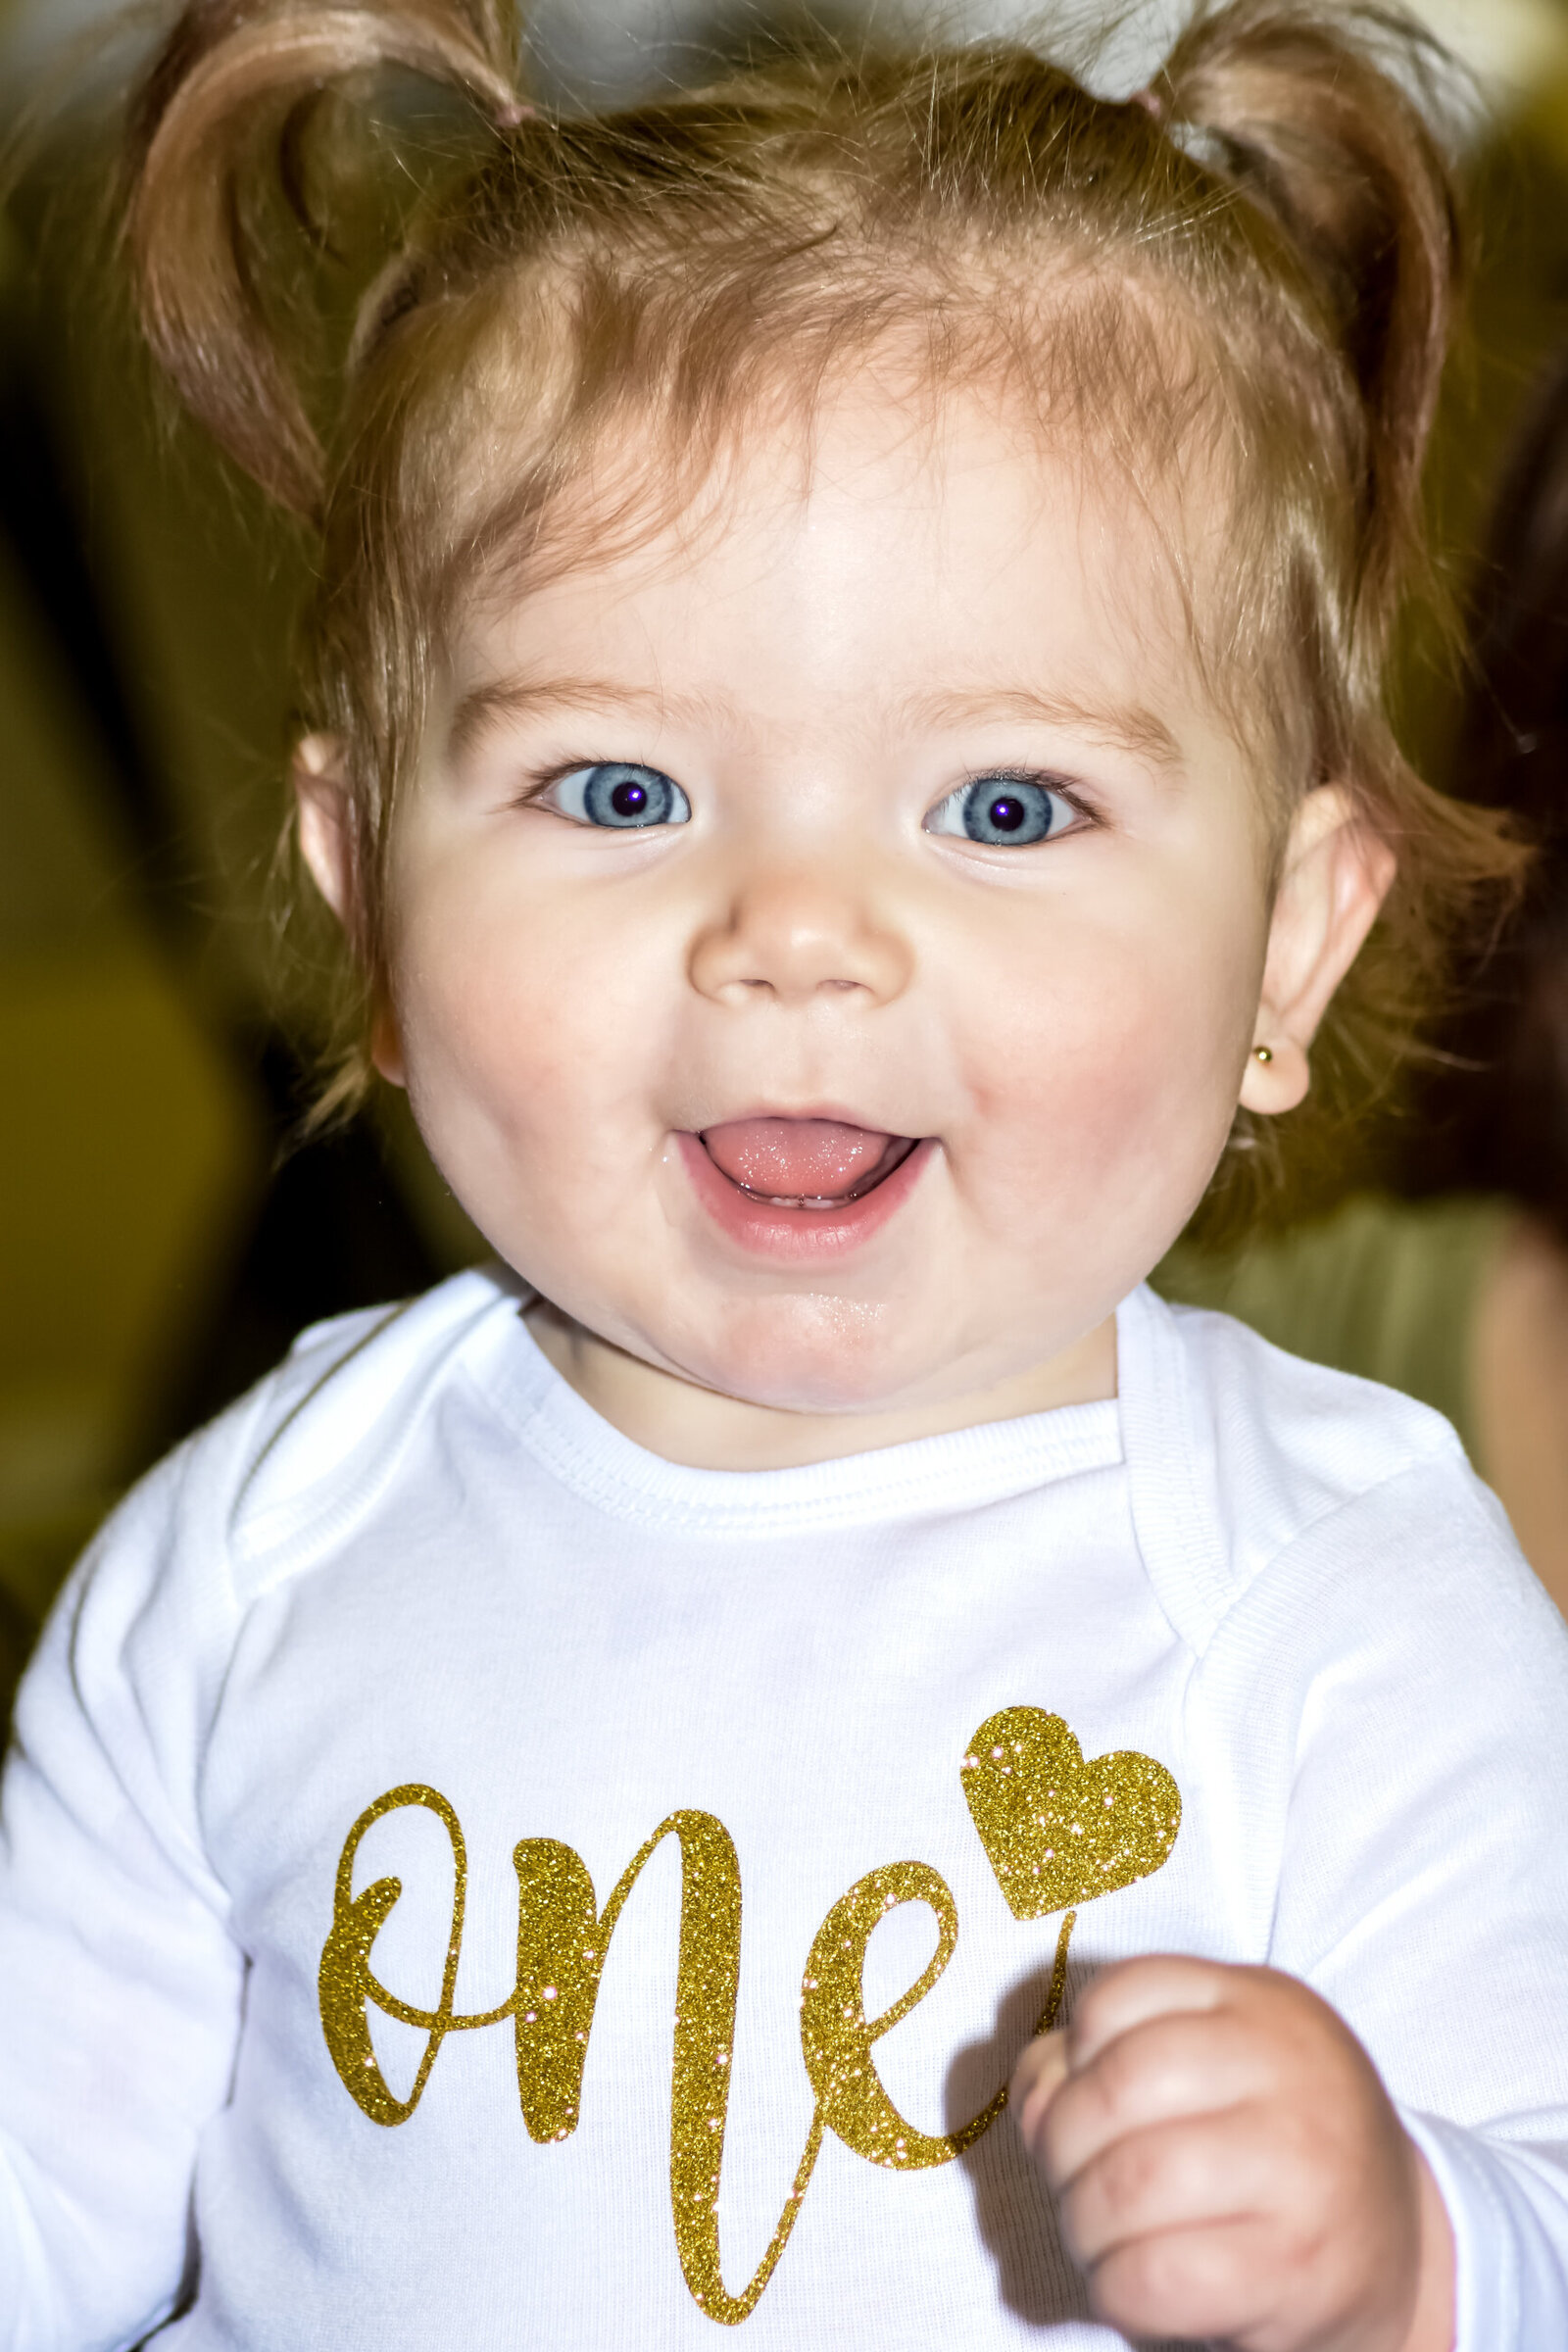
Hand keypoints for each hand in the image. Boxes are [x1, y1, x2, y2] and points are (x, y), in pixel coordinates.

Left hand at [1010, 1956, 1453, 2351]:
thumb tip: (1034, 2096)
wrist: (1401, 2250)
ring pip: (1127, 2183)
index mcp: (1262, 2003)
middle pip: (1114, 2089)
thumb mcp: (1208, 2066)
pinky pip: (1156, 2275)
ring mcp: (1301, 2169)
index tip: (1088, 2095)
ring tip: (1100, 2235)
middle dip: (1062, 2145)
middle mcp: (1291, 2071)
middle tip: (1073, 2179)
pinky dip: (1116, 2288)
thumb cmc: (1272, 2147)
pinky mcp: (1295, 2268)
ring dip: (1083, 2223)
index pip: (1123, 1993)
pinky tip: (1133, 2284)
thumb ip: (1102, 2058)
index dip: (1075, 2052)